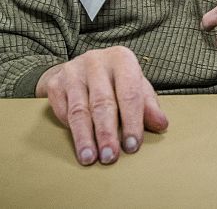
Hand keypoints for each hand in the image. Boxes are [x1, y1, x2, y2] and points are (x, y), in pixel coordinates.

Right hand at [35, 46, 168, 165]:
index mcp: (122, 59)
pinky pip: (63, 111)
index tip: (132, 145)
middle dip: (106, 133)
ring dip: (85, 137)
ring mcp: (73, 71)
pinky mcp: (55, 83)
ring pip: (79, 110)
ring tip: (90, 158)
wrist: (81, 68)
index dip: (132, 121)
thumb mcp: (135, 87)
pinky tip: (78, 144)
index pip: (129, 93)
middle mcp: (96, 61)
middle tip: (110, 156)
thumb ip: (148, 106)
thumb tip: (161, 124)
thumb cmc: (115, 81)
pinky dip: (70, 130)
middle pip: (102, 102)